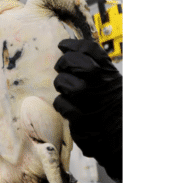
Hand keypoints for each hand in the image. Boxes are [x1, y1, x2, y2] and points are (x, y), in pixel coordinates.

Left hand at [53, 39, 121, 182]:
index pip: (91, 50)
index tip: (62, 45)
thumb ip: (98, 68)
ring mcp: (91, 101)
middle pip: (75, 62)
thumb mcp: (111, 84)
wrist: (120, 137)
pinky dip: (62, 104)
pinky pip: (61, 103)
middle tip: (61, 68)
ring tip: (67, 90)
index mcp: (109, 75)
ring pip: (64, 82)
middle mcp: (102, 85)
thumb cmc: (112, 108)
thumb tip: (71, 50)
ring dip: (61, 84)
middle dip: (64, 63)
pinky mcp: (81, 118)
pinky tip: (69, 107)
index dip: (73, 45)